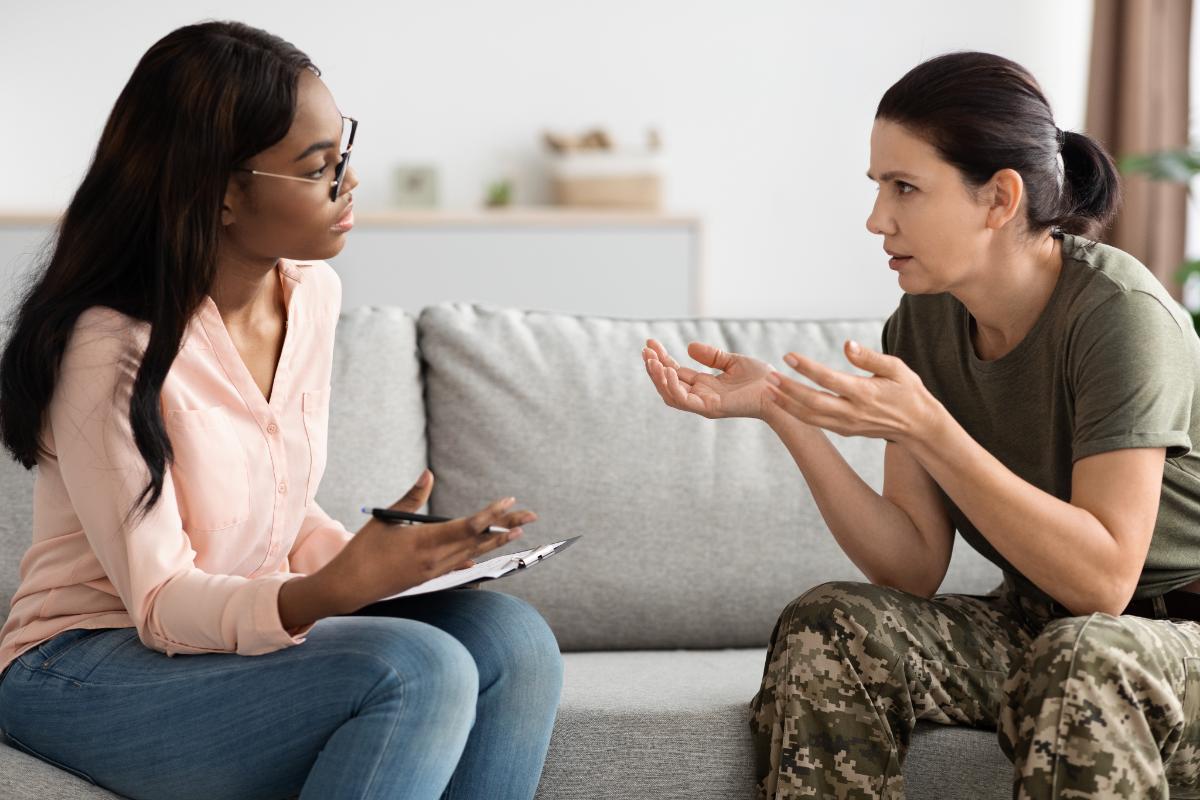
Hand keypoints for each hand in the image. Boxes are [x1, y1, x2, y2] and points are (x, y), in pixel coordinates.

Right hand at [322, 470, 536, 611]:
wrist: (349, 588)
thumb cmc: (364, 550)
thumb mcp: (387, 519)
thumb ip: (412, 497)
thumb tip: (428, 474)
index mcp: (426, 542)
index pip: (469, 526)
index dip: (492, 514)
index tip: (510, 502)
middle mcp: (437, 560)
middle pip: (480, 540)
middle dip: (507, 527)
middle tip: (532, 515)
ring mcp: (435, 572)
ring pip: (474, 552)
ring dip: (497, 540)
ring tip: (518, 530)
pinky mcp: (429, 579)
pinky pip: (459, 565)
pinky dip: (474, 555)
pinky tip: (483, 551)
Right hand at [642, 338, 776, 419]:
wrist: (779, 390)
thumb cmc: (761, 379)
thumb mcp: (732, 361)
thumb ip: (712, 356)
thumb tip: (689, 346)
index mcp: (704, 386)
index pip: (674, 372)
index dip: (661, 358)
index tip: (650, 343)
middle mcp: (700, 396)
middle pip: (667, 384)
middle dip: (654, 368)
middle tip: (645, 350)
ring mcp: (703, 404)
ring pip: (670, 394)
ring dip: (657, 378)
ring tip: (651, 360)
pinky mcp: (710, 408)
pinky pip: (683, 400)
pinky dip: (672, 386)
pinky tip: (667, 370)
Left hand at [764, 340, 942, 442]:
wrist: (919, 426)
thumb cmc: (909, 391)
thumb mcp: (896, 369)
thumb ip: (870, 357)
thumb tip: (847, 344)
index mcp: (865, 393)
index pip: (829, 379)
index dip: (807, 368)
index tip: (789, 356)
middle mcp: (853, 412)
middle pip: (813, 402)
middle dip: (788, 390)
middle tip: (770, 376)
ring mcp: (847, 425)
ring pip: (810, 417)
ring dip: (787, 404)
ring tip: (769, 390)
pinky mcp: (845, 431)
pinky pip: (816, 423)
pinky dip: (797, 414)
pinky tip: (784, 403)